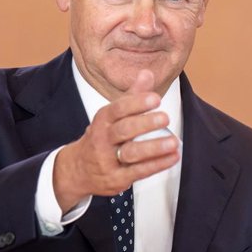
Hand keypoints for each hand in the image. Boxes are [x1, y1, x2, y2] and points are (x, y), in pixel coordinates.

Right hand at [53, 70, 179, 211]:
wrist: (77, 170)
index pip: (117, 108)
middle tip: (165, 117)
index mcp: (102, 120)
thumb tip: (147, 73)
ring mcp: (108, 160)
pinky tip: (173, 157)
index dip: (136, 103)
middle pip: (123, 130)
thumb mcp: (112, 115)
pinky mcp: (116, 179)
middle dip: (144, 124)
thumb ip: (132, 95)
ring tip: (174, 142)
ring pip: (131, 153)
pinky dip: (157, 164)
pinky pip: (138, 172)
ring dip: (153, 148)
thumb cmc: (102, 137)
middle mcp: (102, 139)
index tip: (155, 98)